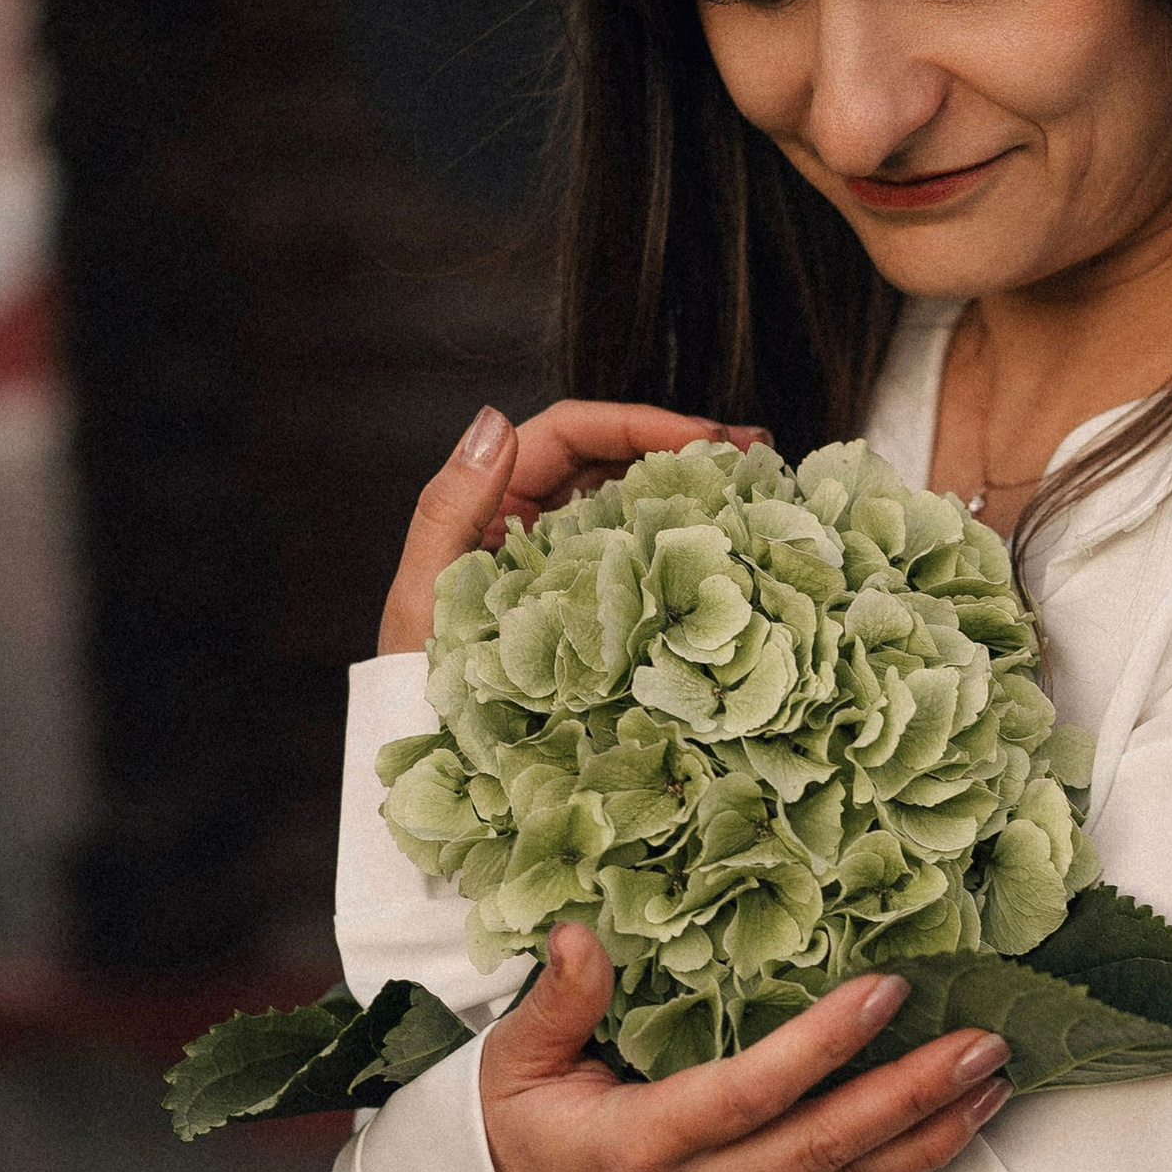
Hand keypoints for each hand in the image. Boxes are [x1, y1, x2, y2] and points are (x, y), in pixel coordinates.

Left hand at [380, 399, 770, 655]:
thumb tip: (493, 423)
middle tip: (751, 453)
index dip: (638, 424)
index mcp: (494, 503)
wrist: (436, 748)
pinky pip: (641, 561)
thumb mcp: (426, 592)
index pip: (572, 435)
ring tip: (752, 489)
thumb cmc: (419, 680)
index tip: (703, 439)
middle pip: (614, 460)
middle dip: (682, 449)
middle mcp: (535, 524)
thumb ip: (450, 506)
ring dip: (691, 492)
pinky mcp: (595, 606)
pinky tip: (726, 547)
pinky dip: (683, 546)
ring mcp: (569, 564)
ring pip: (634, 505)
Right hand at [479, 924, 1013, 1171]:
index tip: (886, 990)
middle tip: (986, 1046)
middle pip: (822, 1147)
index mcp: (638, 1145)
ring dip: (930, 1136)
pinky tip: (957, 1127)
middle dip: (912, 1097)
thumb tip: (583, 933)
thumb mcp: (509, 1066)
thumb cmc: (510, 1141)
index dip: (820, 1047)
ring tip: (997, 1084)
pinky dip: (905, 1166)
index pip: (748, 1094)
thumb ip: (556, 1003)